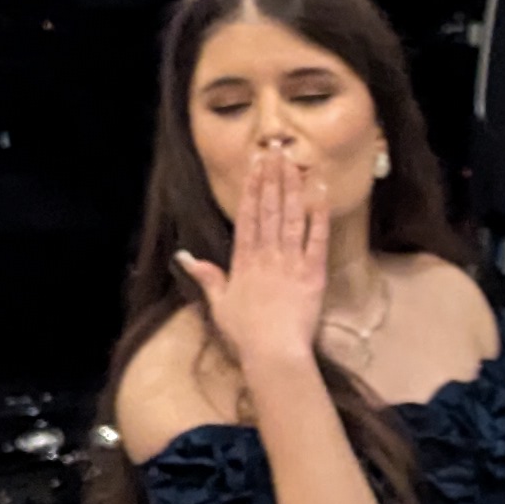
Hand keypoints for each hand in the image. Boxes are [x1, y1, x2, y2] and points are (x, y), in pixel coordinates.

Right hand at [179, 141, 332, 369]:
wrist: (273, 353)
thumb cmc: (246, 334)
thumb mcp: (219, 304)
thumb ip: (207, 276)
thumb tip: (184, 256)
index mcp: (243, 260)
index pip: (247, 215)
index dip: (251, 188)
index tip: (255, 165)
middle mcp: (266, 255)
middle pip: (268, 208)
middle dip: (272, 177)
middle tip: (276, 150)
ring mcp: (290, 262)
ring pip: (290, 216)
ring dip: (292, 187)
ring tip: (293, 162)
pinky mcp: (313, 273)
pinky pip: (316, 239)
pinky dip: (318, 215)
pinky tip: (319, 193)